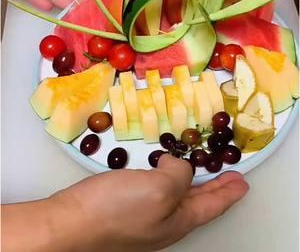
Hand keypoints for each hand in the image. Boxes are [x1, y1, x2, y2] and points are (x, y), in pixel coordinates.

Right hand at [50, 155, 248, 251]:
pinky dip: (166, 178)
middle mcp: (164, 223)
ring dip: (191, 182)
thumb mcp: (159, 189)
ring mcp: (144, 218)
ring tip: (199, 169)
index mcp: (178, 221)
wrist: (68, 225)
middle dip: (215, 188)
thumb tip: (180, 168)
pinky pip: (156, 190)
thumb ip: (179, 176)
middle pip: (198, 203)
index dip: (230, 192)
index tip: (242, 180)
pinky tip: (160, 170)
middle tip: (228, 175)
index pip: (213, 205)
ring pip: (177, 196)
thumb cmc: (115, 210)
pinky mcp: (125, 208)